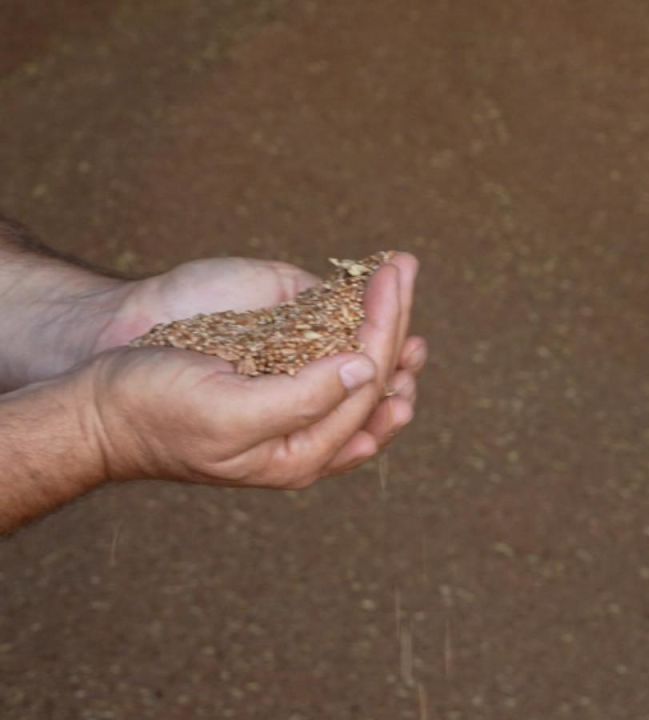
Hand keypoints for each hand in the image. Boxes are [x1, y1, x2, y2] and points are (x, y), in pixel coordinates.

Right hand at [82, 255, 425, 484]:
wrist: (98, 407)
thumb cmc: (154, 412)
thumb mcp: (228, 414)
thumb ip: (302, 399)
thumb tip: (367, 370)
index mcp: (303, 453)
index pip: (367, 390)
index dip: (385, 332)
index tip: (389, 282)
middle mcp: (308, 433)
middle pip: (375, 378)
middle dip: (395, 321)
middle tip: (406, 268)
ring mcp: (293, 406)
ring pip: (361, 371)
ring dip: (386, 326)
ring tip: (402, 284)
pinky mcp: (272, 378)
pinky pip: (328, 357)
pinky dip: (351, 326)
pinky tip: (365, 304)